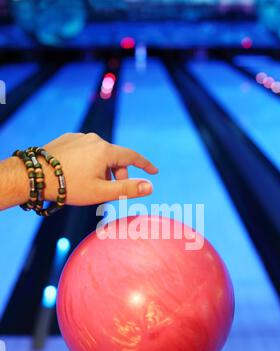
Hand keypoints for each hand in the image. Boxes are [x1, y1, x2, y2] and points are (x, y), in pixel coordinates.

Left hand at [42, 132, 157, 204]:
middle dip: (117, 175)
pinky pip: (85, 150)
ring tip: (90, 185)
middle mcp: (94, 139)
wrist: (35, 175)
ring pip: (99, 155)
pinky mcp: (67, 139)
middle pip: (115, 158)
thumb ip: (127, 189)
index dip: (145, 165)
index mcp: (105, 151)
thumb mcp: (101, 192)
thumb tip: (150, 187)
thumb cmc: (69, 186)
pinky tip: (77, 174)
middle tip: (111, 193)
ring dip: (102, 169)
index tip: (154, 171)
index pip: (132, 156)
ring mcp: (79, 137)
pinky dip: (88, 162)